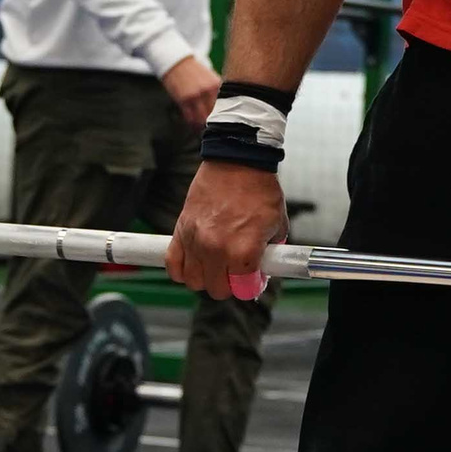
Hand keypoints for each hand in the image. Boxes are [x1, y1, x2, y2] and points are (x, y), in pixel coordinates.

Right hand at [160, 54, 221, 129]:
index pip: (226, 106)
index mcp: (218, 84)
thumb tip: (227, 109)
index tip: (223, 123)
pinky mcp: (184, 99)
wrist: (177, 62)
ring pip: (203, 119)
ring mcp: (196, 95)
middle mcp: (208, 90)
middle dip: (215, 123)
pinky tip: (193, 125)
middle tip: (213, 128)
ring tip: (202, 129)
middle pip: (216, 115)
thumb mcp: (211, 78)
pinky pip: (190, 118)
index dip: (225, 117)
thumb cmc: (195, 71)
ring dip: (202, 126)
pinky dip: (192, 124)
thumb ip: (218, 92)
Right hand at [167, 160, 282, 300]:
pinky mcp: (181, 230)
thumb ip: (269, 253)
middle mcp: (217, 249)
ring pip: (194, 281)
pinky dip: (181, 270)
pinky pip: (173, 264)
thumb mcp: (277, 225)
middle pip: (216, 290)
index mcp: (244, 250)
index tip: (253, 280)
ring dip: (205, 278)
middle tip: (235, 272)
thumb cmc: (259, 190)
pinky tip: (194, 263)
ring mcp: (196, 240)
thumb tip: (262, 271)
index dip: (251, 287)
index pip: (243, 290)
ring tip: (215, 266)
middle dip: (229, 285)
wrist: (237, 161)